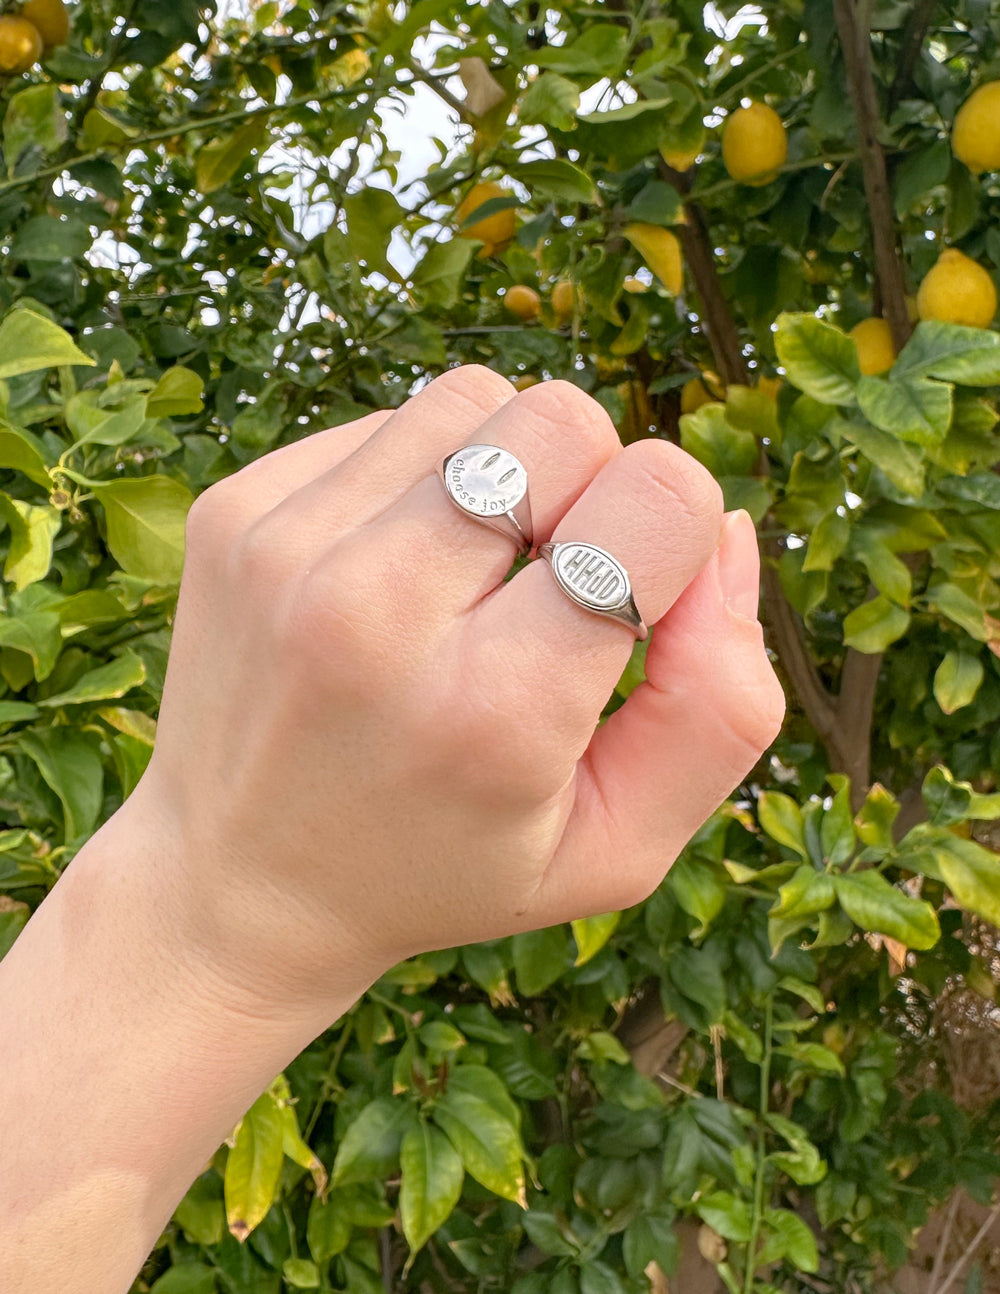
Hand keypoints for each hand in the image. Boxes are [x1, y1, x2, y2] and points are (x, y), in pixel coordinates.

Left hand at [133, 366, 783, 1022]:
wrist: (240, 884)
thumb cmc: (450, 867)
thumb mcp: (620, 846)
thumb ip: (723, 706)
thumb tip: (723, 528)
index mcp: (495, 710)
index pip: (658, 500)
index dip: (677, 535)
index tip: (630, 600)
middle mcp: (376, 611)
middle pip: (564, 420)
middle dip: (593, 486)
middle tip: (549, 586)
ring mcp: (288, 549)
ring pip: (475, 399)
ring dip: (506, 472)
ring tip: (471, 575)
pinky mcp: (235, 511)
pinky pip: (386, 422)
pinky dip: (421, 478)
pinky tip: (394, 573)